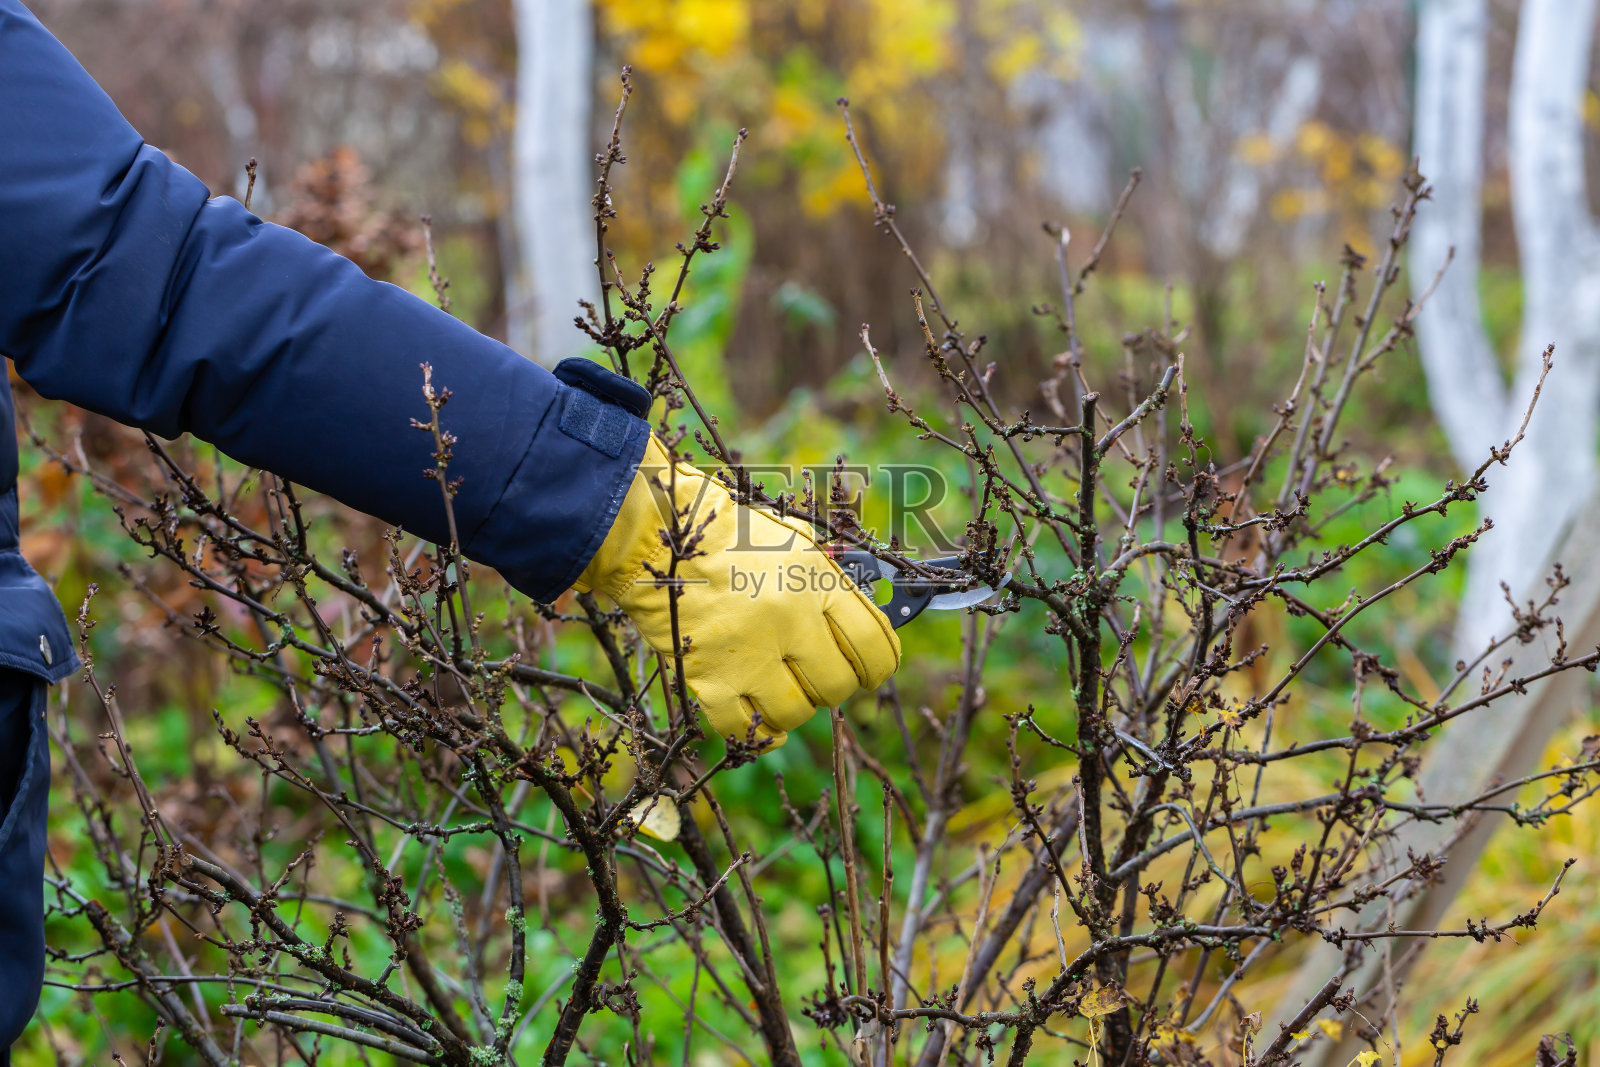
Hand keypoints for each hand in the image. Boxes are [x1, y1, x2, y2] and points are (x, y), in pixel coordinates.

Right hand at [575, 436, 899, 748]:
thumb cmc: (727, 534)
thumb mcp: (792, 542)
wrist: (655, 535)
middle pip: (838, 684)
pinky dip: (756, 733)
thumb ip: (829, 580)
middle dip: (833, 685)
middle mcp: (788, 619)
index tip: (871, 670)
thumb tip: (865, 616)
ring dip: (793, 706)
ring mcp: (748, 652)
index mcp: (814, 580)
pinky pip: (744, 730)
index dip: (880, 664)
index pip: (873, 642)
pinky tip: (759, 720)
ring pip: (796, 711)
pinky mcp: (708, 677)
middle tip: (816, 674)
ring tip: (779, 686)